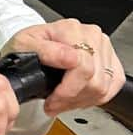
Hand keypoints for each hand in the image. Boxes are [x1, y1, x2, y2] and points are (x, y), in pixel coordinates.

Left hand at [0, 20, 123, 116]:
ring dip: (80, 101)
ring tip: (62, 102)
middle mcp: (91, 36)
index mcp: (71, 29)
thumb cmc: (28, 46)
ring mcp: (103, 48)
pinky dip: (93, 99)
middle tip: (54, 105)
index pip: (83, 66)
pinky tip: (76, 98)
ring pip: (103, 87)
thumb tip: (69, 58)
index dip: (67, 90)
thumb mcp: (23, 45)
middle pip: (95, 80)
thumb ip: (45, 51)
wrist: (32, 46)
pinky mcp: (110, 62)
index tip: (52, 100)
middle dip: (72, 99)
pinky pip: (111, 89)